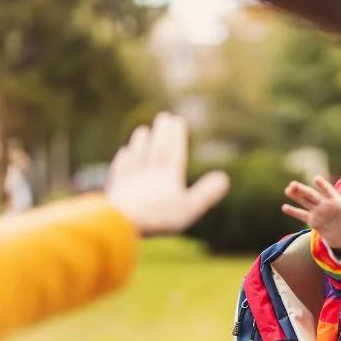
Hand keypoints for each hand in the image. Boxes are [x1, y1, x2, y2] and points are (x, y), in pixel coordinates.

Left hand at [105, 112, 229, 235]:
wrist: (120, 223)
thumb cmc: (157, 218)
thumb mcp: (189, 209)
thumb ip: (206, 193)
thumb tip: (225, 178)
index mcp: (168, 177)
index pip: (173, 151)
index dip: (176, 136)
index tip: (177, 120)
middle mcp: (149, 173)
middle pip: (155, 149)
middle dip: (161, 133)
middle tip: (163, 117)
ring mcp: (130, 180)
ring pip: (136, 156)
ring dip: (140, 142)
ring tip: (142, 130)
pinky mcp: (116, 189)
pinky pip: (120, 169)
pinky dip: (124, 158)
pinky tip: (123, 153)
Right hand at [282, 176, 340, 248]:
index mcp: (336, 202)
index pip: (328, 191)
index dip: (322, 185)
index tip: (315, 179)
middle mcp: (325, 205)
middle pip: (312, 195)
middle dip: (303, 190)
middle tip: (293, 184)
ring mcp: (318, 212)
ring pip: (305, 202)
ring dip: (296, 196)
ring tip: (287, 190)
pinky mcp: (313, 222)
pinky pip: (302, 215)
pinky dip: (293, 212)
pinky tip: (284, 207)